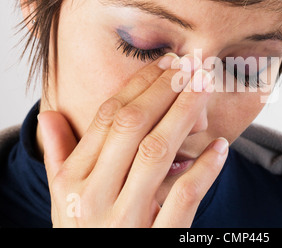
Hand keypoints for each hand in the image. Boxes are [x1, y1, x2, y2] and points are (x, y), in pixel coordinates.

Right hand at [38, 53, 227, 226]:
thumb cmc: (87, 234)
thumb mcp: (65, 201)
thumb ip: (59, 157)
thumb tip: (48, 115)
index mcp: (74, 182)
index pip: (108, 120)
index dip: (139, 87)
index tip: (166, 65)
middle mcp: (95, 197)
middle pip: (132, 127)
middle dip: (165, 90)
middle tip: (193, 65)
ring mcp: (124, 221)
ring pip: (156, 152)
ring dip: (184, 114)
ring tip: (206, 88)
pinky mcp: (156, 243)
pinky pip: (182, 199)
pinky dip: (204, 170)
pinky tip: (220, 147)